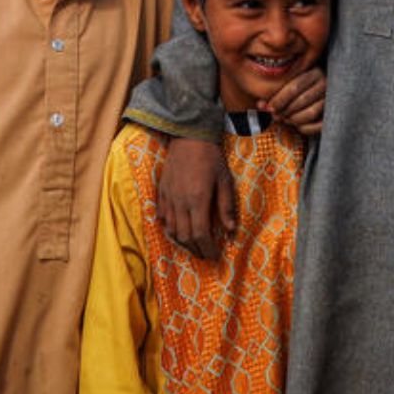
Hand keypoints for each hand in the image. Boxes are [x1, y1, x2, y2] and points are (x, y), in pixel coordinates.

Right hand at [159, 136, 234, 259]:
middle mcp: (180, 202)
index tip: (215, 256)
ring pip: (171, 230)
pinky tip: (178, 230)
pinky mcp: (162, 192)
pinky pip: (162, 217)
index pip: (201, 234)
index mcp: (198, 200)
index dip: (208, 249)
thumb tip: (231, 231)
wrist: (189, 137)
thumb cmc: (211, 158)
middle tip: (206, 254)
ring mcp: (169, 197)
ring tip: (194, 246)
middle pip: (185, 237)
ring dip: (183, 242)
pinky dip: (170, 228)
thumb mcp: (225, 181)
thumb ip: (226, 207)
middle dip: (196, 250)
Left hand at [265, 67, 326, 137]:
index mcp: (314, 72)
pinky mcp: (333, 113)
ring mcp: (331, 99)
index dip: (279, 100)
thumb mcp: (287, 85)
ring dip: (294, 119)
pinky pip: (319, 125)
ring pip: (311, 113)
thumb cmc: (298, 88)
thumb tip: (260, 105)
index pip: (294, 87)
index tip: (269, 108)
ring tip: (285, 119)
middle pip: (302, 100)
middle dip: (285, 111)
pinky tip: (297, 126)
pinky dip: (305, 128)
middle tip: (276, 116)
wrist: (318, 92)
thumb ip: (273, 94)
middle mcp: (325, 83)